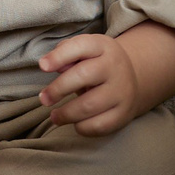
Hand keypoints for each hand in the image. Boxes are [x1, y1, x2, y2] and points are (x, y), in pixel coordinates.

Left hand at [39, 23, 174, 136]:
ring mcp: (122, 91)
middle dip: (58, 89)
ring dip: (66, 114)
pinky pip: (99, 125)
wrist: (132, 78)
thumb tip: (49, 65)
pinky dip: (82, 127)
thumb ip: (65, 53)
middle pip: (82, 76)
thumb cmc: (96, 63)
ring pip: (89, 105)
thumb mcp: (84, 51)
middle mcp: (115, 66)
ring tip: (55, 116)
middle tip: (43, 99)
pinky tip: (76, 123)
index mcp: (102, 46)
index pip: (80, 46)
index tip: (42, 66)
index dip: (59, 56)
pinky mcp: (124, 113)